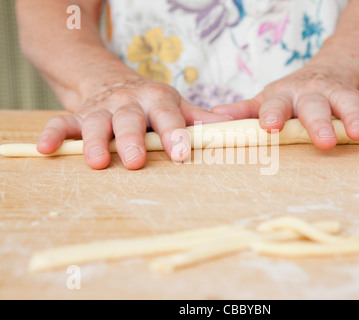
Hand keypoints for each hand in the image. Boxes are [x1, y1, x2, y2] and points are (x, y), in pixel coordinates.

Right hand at [37, 76, 230, 169]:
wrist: (111, 80)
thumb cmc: (150, 101)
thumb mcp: (175, 105)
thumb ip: (198, 119)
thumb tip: (233, 128)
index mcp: (157, 100)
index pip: (168, 117)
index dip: (175, 134)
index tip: (182, 153)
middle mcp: (129, 103)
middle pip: (130, 120)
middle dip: (132, 140)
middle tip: (136, 161)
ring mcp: (102, 109)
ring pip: (97, 123)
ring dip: (96, 142)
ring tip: (98, 163)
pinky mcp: (78, 115)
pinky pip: (62, 123)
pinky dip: (54, 134)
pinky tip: (46, 149)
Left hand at [211, 65, 358, 149]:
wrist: (319, 72)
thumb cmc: (288, 95)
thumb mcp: (265, 99)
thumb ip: (244, 110)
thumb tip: (215, 117)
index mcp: (284, 96)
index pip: (275, 106)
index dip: (272, 115)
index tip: (269, 128)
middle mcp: (310, 93)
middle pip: (314, 106)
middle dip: (319, 123)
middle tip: (324, 141)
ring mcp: (335, 92)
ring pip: (348, 101)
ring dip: (355, 116)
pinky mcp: (356, 94)